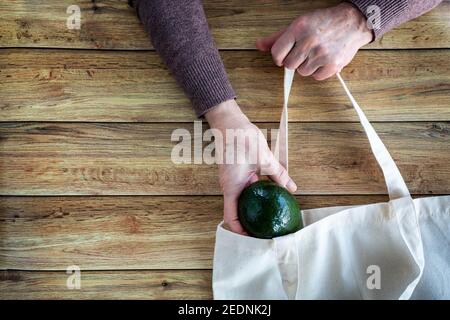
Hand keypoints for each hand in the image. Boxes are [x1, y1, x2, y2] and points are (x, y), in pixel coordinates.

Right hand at [205, 100, 296, 233]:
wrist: (229, 121)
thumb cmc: (241, 138)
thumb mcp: (264, 158)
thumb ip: (278, 174)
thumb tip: (291, 189)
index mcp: (231, 187)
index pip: (231, 218)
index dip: (241, 231)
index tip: (254, 237)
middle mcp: (229, 187)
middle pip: (237, 212)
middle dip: (250, 222)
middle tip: (266, 229)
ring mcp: (232, 180)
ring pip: (241, 201)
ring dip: (253, 208)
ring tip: (269, 215)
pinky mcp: (236, 174)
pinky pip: (244, 190)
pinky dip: (254, 196)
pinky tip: (268, 194)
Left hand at [256, 3, 372, 79]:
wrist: (352, 22)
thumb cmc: (323, 23)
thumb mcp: (299, 24)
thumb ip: (277, 38)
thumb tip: (259, 45)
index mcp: (298, 28)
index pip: (277, 53)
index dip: (279, 57)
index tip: (284, 56)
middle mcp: (309, 41)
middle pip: (289, 65)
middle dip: (295, 61)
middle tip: (304, 52)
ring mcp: (321, 53)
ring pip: (302, 72)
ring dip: (307, 66)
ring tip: (316, 54)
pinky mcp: (332, 64)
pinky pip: (317, 77)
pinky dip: (319, 71)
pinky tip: (324, 59)